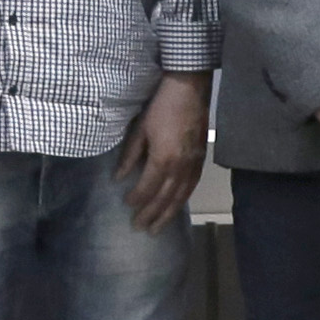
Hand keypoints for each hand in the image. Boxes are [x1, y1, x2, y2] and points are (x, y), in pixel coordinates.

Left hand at [122, 74, 208, 231]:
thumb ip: (130, 156)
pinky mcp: (201, 159)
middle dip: (151, 214)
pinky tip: (176, 207)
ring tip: (157, 228)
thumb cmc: (161, 107)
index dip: (137, 199)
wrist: (189, 90)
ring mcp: (193, 164)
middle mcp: (180, 167)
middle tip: (140, 228)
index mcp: (163, 159)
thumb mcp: (140, 129)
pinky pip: (192, 187)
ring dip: (168, 214)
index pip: (148, 187)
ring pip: (180, 196)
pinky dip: (182, 200)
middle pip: (165, 197)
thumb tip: (119, 177)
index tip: (126, 206)